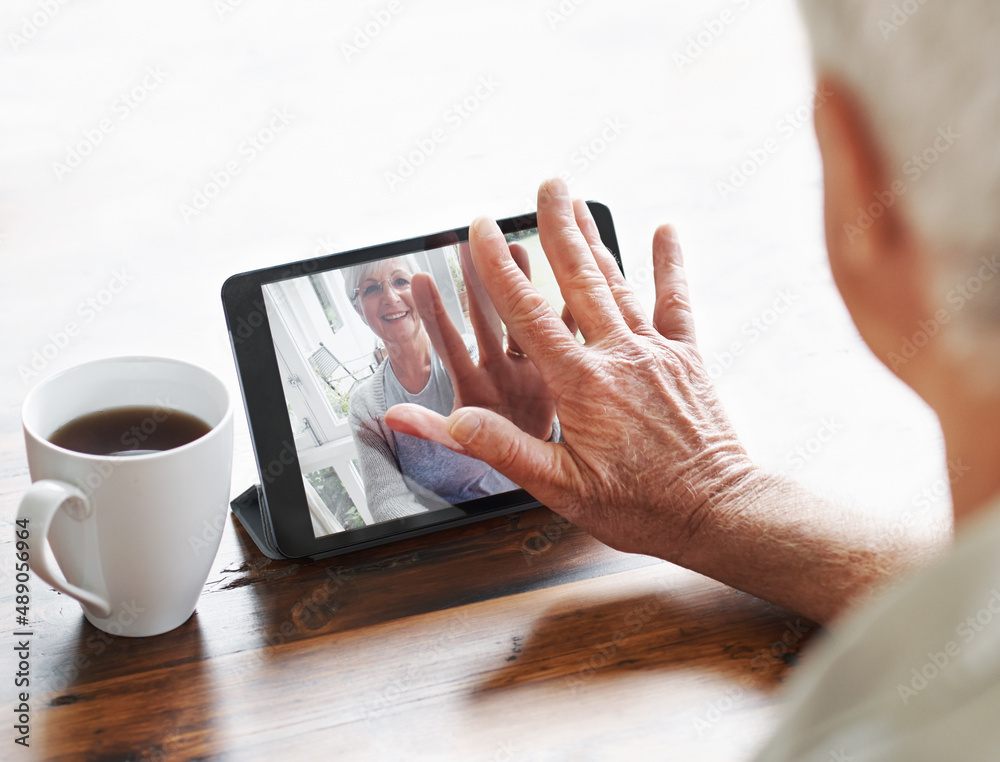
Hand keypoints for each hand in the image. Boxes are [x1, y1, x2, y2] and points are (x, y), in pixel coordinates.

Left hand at [384, 237, 556, 443]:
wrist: (537, 467)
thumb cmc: (494, 453)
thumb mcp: (461, 444)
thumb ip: (430, 428)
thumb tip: (390, 417)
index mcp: (472, 385)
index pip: (449, 344)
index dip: (435, 314)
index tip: (421, 279)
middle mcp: (497, 367)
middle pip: (484, 319)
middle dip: (476, 281)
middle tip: (467, 243)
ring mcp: (526, 364)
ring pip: (521, 316)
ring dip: (520, 282)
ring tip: (514, 247)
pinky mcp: (556, 367)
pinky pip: (562, 333)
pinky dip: (568, 308)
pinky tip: (573, 279)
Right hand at [387, 178, 755, 559]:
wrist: (716, 511)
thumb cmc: (639, 506)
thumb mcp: (560, 487)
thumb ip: (503, 448)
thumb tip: (454, 422)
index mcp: (581, 383)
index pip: (528, 313)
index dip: (498, 267)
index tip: (481, 229)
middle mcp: (619, 355)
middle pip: (579, 278)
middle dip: (557, 227)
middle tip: (545, 185)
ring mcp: (656, 352)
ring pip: (619, 282)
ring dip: (596, 239)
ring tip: (579, 202)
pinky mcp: (687, 358)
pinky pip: (676, 301)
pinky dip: (669, 264)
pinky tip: (665, 230)